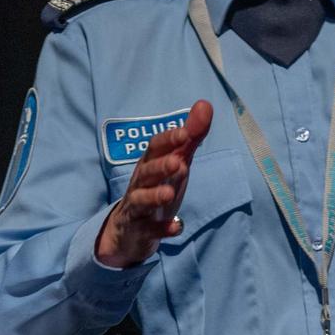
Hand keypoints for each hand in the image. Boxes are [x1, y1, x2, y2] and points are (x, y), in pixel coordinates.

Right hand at [95, 100, 212, 268]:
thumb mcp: (175, 161)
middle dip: (160, 166)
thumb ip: (190, 137)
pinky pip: (150, 230)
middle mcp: (141, 183)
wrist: (129, 230)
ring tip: (169, 194)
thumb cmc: (157, 187)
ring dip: (154, 196)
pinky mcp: (140, 230)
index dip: (168, 140)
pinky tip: (176, 227)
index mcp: (150, 163)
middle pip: (147, 172)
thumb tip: (205, 105)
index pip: (155, 147)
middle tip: (178, 163)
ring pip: (142, 199)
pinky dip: (162, 229)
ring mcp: (138, 207)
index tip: (185, 133)